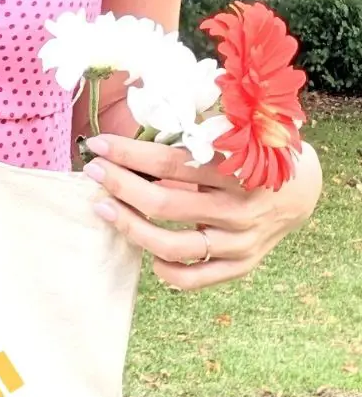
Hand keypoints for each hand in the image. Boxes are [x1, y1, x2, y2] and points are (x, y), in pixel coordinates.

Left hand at [81, 135, 322, 290]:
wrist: (301, 192)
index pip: (173, 162)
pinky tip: (146, 253)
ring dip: (130, 228)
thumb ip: (197, 132)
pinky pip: (192, 278)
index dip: (130, 153)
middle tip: (94, 172)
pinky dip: (164, 269)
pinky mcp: (239, 266)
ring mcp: (239, 242)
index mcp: (240, 168)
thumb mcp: (237, 135)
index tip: (99, 145)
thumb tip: (142, 119)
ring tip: (104, 208)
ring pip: (171, 245)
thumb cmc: (254, 157)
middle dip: (121, 186)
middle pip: (164, 204)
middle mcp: (240, 208)